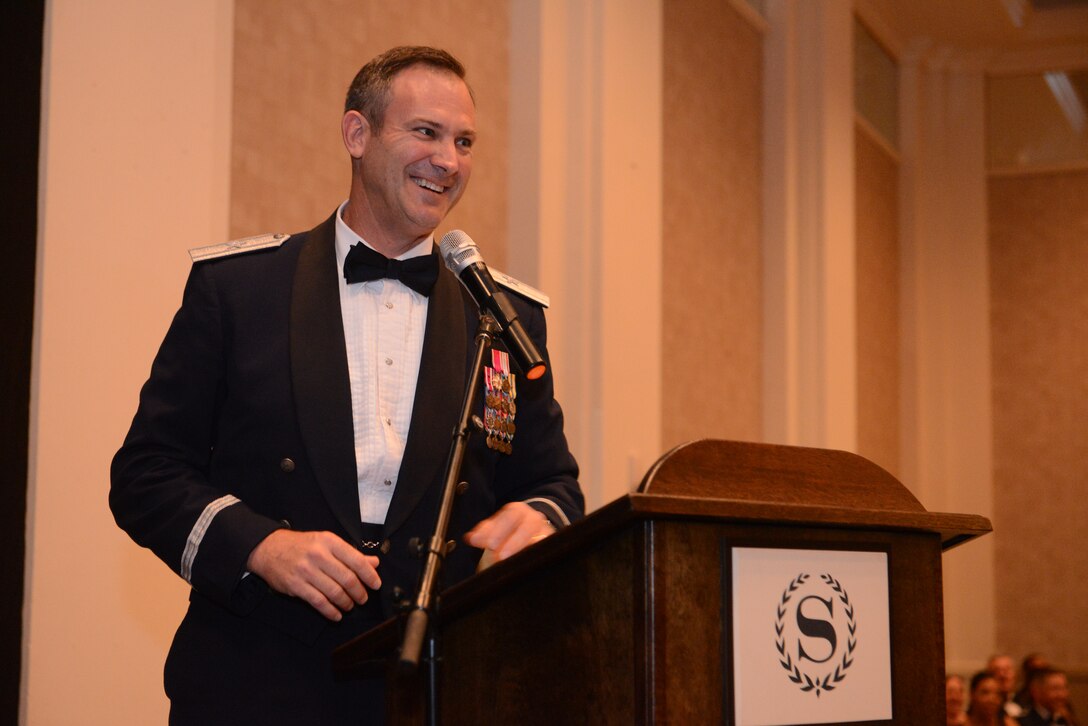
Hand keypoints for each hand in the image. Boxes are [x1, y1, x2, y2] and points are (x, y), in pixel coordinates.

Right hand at [246, 529, 380, 621]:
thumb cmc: (302, 545)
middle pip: (347, 579)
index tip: (376, 585)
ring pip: (334, 592)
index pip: (356, 560)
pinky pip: (318, 602)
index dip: (369, 575)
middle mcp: (318, 555)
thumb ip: (350, 554)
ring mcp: (306, 571)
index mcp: (329, 542)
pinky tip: (336, 614)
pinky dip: (331, 611)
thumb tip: (374, 563)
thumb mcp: (327, 543)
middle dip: (359, 592)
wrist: (269, 548)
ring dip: (346, 603)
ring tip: (350, 606)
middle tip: (363, 598)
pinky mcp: (295, 585)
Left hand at [465, 502, 554, 565]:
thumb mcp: (496, 529)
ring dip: (523, 549)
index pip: (509, 516)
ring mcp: (544, 530)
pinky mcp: (551, 543)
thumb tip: (470, 538)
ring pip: (539, 538)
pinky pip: (546, 548)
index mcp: (517, 510)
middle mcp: (533, 518)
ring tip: (509, 561)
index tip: (486, 544)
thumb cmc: (509, 532)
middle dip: (512, 541)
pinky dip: (535, 554)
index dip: (497, 529)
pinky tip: (524, 563)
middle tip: (499, 555)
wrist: (532, 534)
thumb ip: (483, 533)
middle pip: (527, 526)